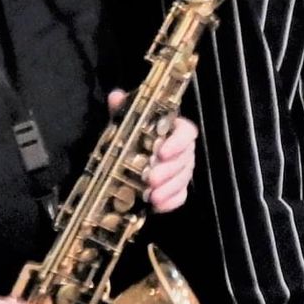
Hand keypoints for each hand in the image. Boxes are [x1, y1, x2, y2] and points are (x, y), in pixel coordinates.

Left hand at [108, 91, 197, 214]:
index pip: (187, 132)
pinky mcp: (177, 190)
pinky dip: (170, 202)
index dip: (178, 142)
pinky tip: (157, 206)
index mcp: (173, 130)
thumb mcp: (125, 121)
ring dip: (168, 188)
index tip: (162, 151)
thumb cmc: (132, 136)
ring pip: (183, 179)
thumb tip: (116, 97)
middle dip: (169, 170)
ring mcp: (181, 172)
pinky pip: (180, 197)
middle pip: (185, 159)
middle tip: (151, 177)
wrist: (127, 158)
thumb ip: (123, 109)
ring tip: (151, 195)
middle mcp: (182, 151)